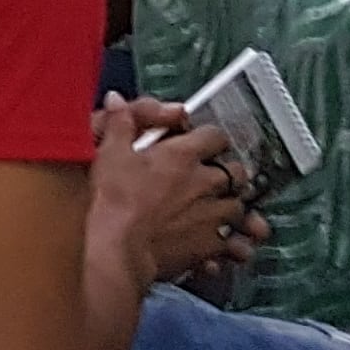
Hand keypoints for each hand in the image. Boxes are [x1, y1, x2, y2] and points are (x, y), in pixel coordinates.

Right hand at [91, 103, 249, 283]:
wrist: (118, 248)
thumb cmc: (113, 202)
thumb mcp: (109, 153)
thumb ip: (119, 124)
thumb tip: (117, 102)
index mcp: (182, 156)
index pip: (215, 136)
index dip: (210, 137)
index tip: (202, 141)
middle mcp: (204, 184)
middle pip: (236, 172)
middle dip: (229, 172)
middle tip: (214, 175)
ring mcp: (212, 216)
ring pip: (241, 208)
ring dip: (233, 207)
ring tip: (220, 209)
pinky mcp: (211, 246)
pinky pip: (235, 244)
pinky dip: (232, 244)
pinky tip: (222, 245)